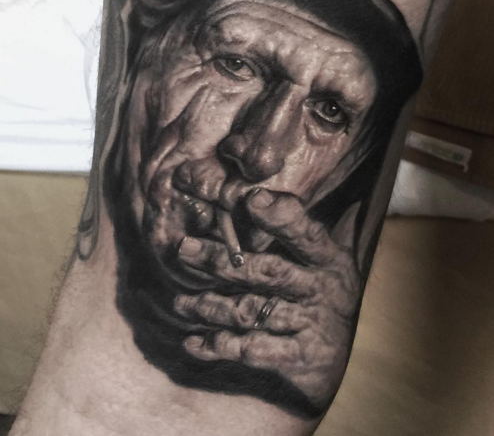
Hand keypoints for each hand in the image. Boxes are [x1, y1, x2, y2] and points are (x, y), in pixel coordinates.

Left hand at [173, 189, 360, 410]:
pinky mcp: (299, 357)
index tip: (253, 200)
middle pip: (267, 272)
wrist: (350, 352)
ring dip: (211, 306)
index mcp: (328, 258)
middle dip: (221, 261)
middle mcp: (320, 289)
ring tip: (180, 303)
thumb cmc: (326, 290)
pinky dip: (220, 346)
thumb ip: (298, 228)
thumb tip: (259, 192)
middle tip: (183, 248)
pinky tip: (193, 341)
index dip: (281, 218)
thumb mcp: (325, 257)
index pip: (305, 234)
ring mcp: (310, 324)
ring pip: (252, 311)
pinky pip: (253, 351)